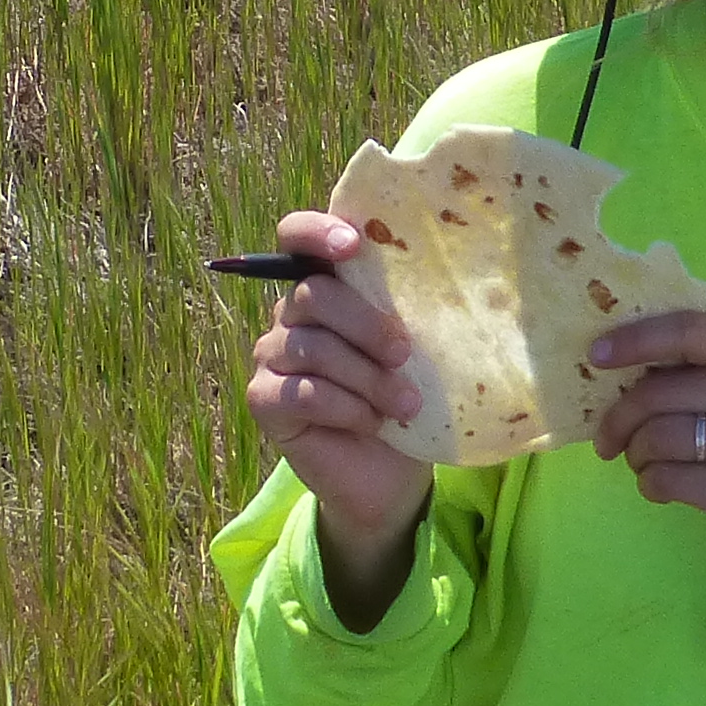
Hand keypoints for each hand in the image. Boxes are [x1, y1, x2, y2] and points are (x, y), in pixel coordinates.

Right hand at [241, 212, 434, 618]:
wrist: (390, 475)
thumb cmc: (404, 398)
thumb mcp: (412, 350)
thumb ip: (404, 311)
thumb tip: (441, 279)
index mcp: (326, 285)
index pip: (297, 236)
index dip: (317, 231)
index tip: (353, 244)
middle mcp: (290, 313)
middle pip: (313, 294)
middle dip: (367, 325)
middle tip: (404, 355)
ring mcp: (271, 355)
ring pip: (313, 347)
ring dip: (367, 378)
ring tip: (404, 404)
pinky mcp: (263, 399)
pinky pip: (302, 392)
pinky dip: (347, 407)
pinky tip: (371, 422)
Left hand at [592, 311, 705, 598]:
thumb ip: (693, 374)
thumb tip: (611, 361)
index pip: (689, 331)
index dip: (636, 339)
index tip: (595, 357)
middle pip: (660, 391)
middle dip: (620, 418)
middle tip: (608, 440)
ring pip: (659, 437)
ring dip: (636, 455)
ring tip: (644, 464)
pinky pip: (668, 479)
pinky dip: (650, 484)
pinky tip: (660, 487)